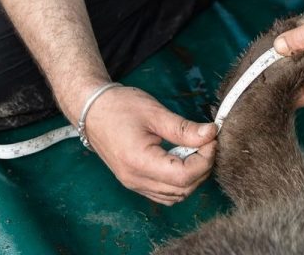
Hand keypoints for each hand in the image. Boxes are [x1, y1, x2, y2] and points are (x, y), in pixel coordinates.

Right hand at [81, 85, 216, 205]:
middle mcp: (136, 179)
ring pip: (175, 195)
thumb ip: (184, 128)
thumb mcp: (155, 112)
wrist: (92, 110)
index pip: (184, 176)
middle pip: (183, 189)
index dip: (204, 159)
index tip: (210, 138)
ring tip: (193, 149)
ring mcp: (134, 184)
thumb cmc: (119, 107)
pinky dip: (179, 182)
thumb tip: (211, 134)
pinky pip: (164, 193)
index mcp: (139, 162)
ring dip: (192, 177)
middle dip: (202, 167)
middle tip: (205, 142)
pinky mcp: (134, 182)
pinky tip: (181, 159)